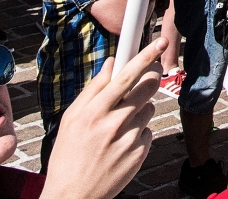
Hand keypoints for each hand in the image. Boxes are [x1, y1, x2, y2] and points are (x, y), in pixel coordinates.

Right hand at [41, 40, 160, 198]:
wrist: (74, 196)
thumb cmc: (67, 156)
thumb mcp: (71, 119)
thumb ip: (93, 89)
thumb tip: (112, 63)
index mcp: (94, 112)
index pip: (126, 76)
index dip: (145, 56)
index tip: (159, 44)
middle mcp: (114, 123)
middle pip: (147, 87)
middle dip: (149, 77)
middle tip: (145, 77)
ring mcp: (130, 139)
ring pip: (148, 108)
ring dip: (139, 109)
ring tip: (117, 125)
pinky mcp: (140, 154)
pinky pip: (147, 131)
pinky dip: (138, 132)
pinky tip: (120, 143)